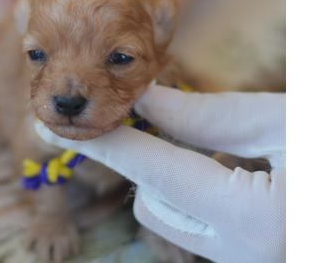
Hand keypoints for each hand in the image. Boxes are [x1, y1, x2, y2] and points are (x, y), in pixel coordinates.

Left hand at [35, 84, 284, 261]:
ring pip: (171, 217)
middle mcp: (244, 256)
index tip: (62, 126)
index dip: (108, 142)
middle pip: (157, 200)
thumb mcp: (285, 121)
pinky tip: (234, 178)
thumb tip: (150, 101)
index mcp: (257, 221)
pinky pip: (197, 227)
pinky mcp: (247, 259)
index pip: (155, 168)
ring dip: (179, 181)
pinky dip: (198, 196)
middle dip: (159, 160)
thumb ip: (210, 117)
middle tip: (188, 129)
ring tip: (230, 159)